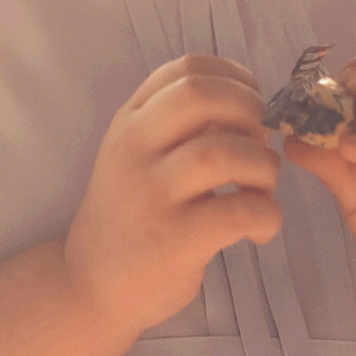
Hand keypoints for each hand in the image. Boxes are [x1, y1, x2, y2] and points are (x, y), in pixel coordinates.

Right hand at [64, 54, 282, 336]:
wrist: (88, 286)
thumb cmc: (128, 216)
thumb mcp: (135, 156)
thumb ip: (175, 125)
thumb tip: (248, 107)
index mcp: (130, 122)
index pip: (185, 68)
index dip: (234, 77)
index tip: (252, 103)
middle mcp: (134, 149)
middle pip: (201, 96)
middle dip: (250, 110)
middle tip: (261, 144)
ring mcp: (152, 194)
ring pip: (225, 152)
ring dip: (264, 167)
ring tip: (262, 191)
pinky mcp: (174, 240)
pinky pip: (239, 211)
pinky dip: (267, 215)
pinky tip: (261, 228)